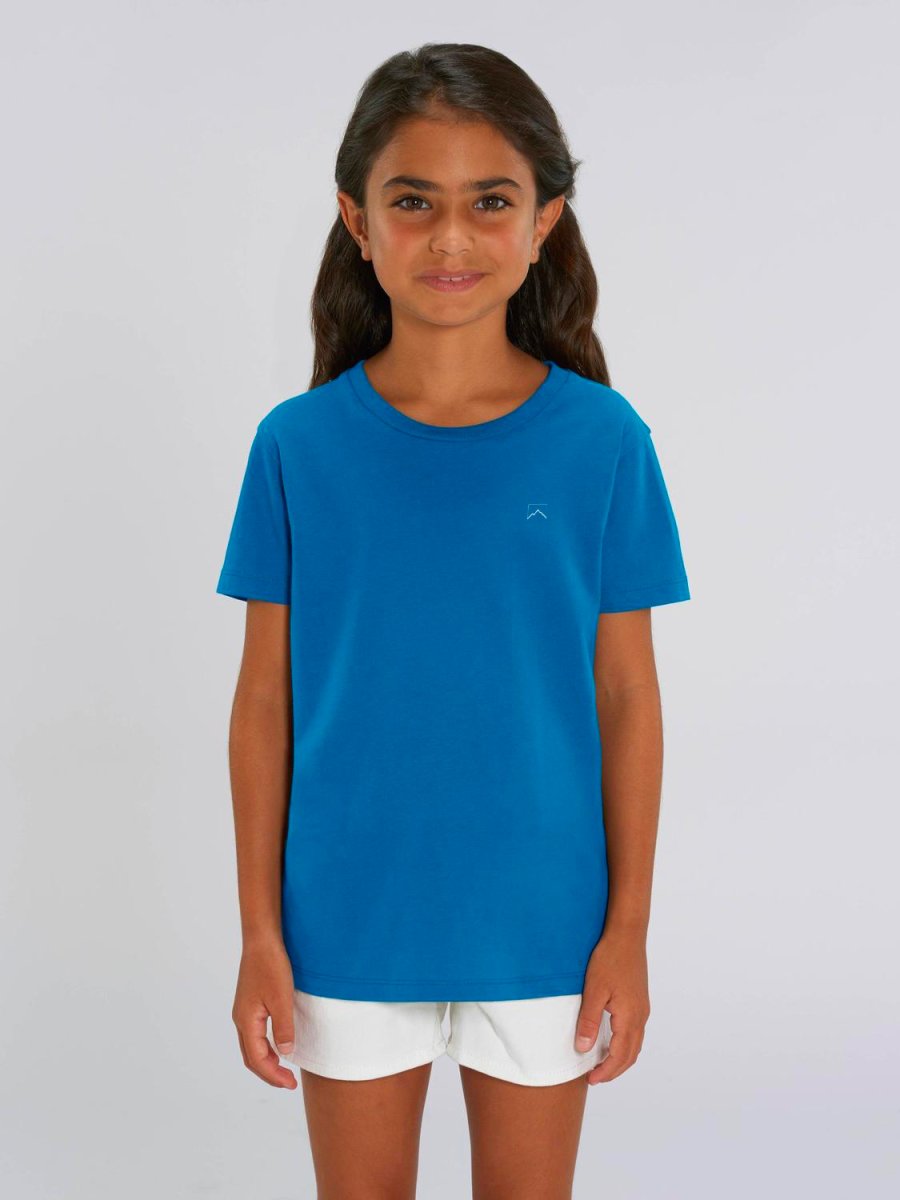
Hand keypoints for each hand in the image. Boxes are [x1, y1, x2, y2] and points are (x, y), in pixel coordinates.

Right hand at [232, 935, 298, 1088]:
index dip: (273, 1075)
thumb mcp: (282, 999)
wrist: (262, 940)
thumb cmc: (271, 966)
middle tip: (289, 1082)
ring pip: (251, 1046)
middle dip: (269, 1073)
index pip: (257, 1059)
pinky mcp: (250, 1003)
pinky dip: (265, 1047)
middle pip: (251, 1057)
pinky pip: (254, 1034)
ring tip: (284, 1070)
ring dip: (266, 1061)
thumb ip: (283, 1028)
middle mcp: (241, 1019)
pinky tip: (278, 1045)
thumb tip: (285, 1054)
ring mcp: (244, 1011)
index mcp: (246, 1021)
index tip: (291, 1084)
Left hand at [574, 927, 650, 1085]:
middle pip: (631, 1054)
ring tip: (602, 1064)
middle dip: (614, 1070)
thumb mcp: (594, 990)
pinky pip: (635, 1031)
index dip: (606, 1071)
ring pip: (635, 1044)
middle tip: (595, 1078)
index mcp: (630, 1017)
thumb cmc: (609, 959)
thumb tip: (584, 1048)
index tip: (591, 1079)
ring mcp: (642, 1008)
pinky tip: (611, 1040)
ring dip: (620, 1058)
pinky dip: (624, 1044)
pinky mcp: (640, 1000)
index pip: (620, 1056)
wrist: (627, 935)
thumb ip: (589, 1021)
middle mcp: (640, 1016)